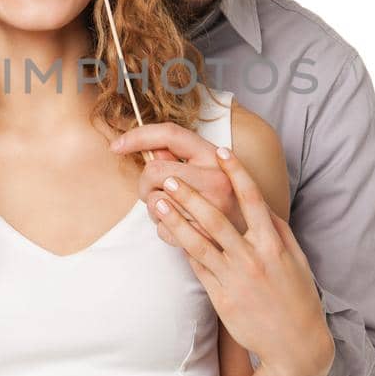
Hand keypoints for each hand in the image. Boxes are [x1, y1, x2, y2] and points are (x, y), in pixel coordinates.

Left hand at [109, 122, 246, 238]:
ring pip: (154, 202)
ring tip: (172, 211)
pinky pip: (162, 229)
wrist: (258, 241)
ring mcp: (211, 210)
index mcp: (216, 157)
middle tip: (154, 193)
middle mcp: (216, 180)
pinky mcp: (205, 237)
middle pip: (154, 171)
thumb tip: (148, 148)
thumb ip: (182, 159)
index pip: (170, 134)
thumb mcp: (214, 171)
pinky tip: (180, 229)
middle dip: (145, 184)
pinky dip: (164, 230)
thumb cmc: (230, 201)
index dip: (138, 136)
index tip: (116, 145)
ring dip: (155, 209)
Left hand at [151, 147, 335, 375]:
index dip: (237, 172)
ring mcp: (235, 278)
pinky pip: (197, 267)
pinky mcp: (221, 298)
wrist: (295, 344)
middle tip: (169, 176)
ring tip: (157, 203)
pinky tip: (168, 233)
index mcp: (273, 244)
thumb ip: (277, 229)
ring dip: (175, 220)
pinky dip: (183, 248)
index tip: (222, 151)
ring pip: (198, 243)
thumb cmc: (297, 296)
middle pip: (216, 218)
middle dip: (191, 194)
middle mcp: (253, 258)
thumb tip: (260, 202)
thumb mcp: (296, 259)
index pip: (252, 199)